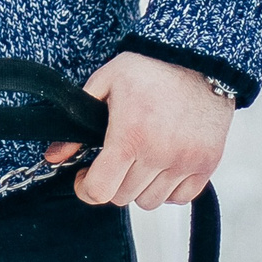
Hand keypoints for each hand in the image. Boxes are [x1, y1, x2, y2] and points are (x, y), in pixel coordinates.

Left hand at [44, 51, 233, 209]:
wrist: (200, 60)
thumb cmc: (153, 67)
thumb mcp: (106, 82)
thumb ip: (76, 119)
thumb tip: (55, 155)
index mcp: (130, 135)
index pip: (100, 190)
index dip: (86, 188)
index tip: (85, 177)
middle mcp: (159, 154)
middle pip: (123, 197)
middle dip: (112, 182)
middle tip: (114, 160)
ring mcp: (185, 162)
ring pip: (150, 201)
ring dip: (139, 187)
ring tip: (139, 160)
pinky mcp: (206, 165)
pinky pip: (180, 198)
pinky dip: (168, 189)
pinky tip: (161, 166)